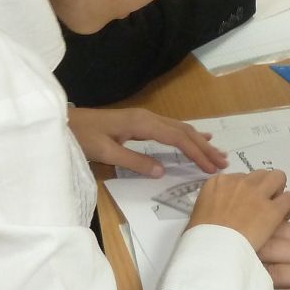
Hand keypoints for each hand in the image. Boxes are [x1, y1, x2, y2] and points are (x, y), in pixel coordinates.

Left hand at [68, 107, 226, 177]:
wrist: (66, 122)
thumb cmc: (82, 137)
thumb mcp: (105, 153)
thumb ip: (134, 162)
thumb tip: (162, 171)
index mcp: (142, 123)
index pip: (177, 138)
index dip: (196, 152)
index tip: (212, 167)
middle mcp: (148, 117)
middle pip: (184, 131)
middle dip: (205, 147)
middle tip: (224, 163)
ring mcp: (145, 118)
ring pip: (180, 128)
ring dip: (200, 141)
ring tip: (218, 153)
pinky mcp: (141, 122)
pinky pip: (171, 128)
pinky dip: (188, 134)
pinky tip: (198, 136)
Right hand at [188, 169, 289, 249]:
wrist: (213, 250)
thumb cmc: (201, 237)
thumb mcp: (200, 213)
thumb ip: (214, 205)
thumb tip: (221, 212)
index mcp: (219, 182)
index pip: (240, 177)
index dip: (246, 191)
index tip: (245, 205)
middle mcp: (239, 182)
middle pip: (260, 174)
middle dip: (264, 186)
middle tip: (262, 204)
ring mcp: (257, 194)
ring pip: (278, 177)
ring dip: (278, 190)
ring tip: (274, 207)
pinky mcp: (273, 209)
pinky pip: (289, 198)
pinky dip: (287, 207)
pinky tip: (281, 219)